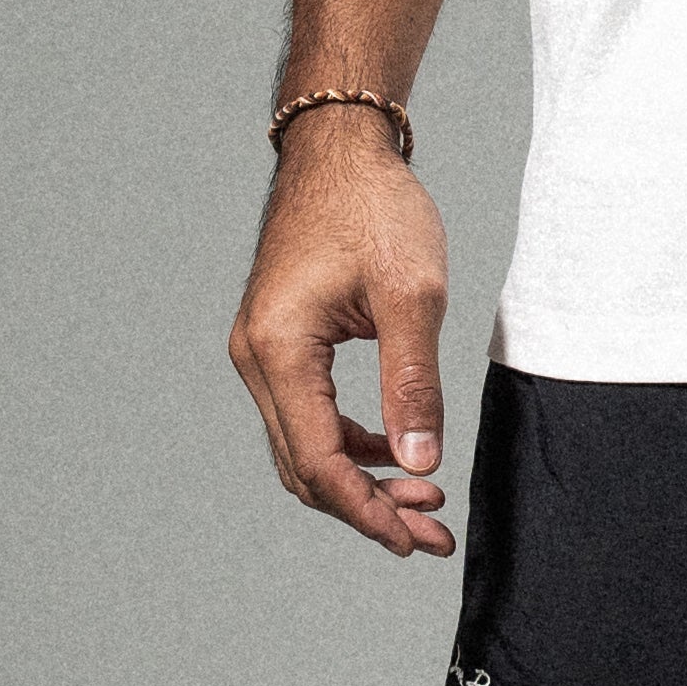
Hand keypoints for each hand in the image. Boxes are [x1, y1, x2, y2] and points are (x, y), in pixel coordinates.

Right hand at [227, 107, 455, 555]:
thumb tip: (421, 464)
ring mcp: (262, 350)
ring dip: (359, 478)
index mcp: (279, 350)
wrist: (340, 145)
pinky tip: (394, 451)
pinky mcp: (279, 341)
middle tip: (430, 534)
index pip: (319, 461)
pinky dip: (348, 442)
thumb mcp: (413, 293)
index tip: (415, 540)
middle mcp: (256, 358)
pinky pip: (306, 414)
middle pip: (304, 466)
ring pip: (303, 445)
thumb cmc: (375, 206)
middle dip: (367, 506)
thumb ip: (413, 382)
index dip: (367, 510)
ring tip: (422, 502)